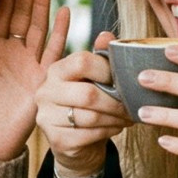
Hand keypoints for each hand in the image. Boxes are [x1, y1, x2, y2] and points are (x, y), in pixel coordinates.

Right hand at [32, 30, 129, 176]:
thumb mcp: (93, 79)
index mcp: (55, 70)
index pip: (81, 62)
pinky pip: (90, 134)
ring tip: (128, 116)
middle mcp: (45, 92)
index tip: (122, 80)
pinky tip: (117, 127)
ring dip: (116, 118)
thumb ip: (100, 57)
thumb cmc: (87, 105)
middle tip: (132, 105)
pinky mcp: (56, 140)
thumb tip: (107, 36)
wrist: (75, 142)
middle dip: (116, 101)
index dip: (107, 70)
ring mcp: (47, 117)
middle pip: (88, 94)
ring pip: (91, 117)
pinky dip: (109, 131)